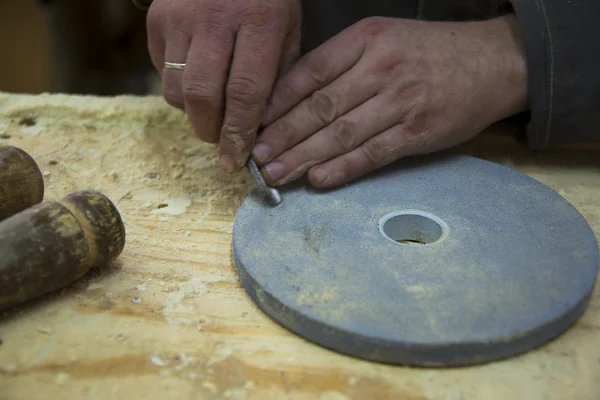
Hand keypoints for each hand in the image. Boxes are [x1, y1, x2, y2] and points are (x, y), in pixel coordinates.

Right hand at [146, 0, 300, 171]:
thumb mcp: (288, 31)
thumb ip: (277, 78)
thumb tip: (259, 129)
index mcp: (258, 21)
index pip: (244, 91)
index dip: (239, 132)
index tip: (237, 158)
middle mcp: (214, 19)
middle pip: (202, 95)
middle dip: (210, 130)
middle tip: (220, 142)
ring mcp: (179, 18)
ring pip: (176, 89)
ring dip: (193, 113)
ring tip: (211, 111)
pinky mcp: (156, 20)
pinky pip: (162, 72)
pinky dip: (179, 89)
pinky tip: (198, 80)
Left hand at [253, 14, 527, 187]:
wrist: (493, 62)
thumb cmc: (428, 51)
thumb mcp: (382, 39)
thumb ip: (341, 63)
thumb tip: (293, 97)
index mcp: (364, 40)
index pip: (308, 73)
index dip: (277, 102)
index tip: (254, 123)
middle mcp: (379, 69)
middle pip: (320, 107)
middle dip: (283, 135)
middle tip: (255, 157)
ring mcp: (400, 102)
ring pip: (342, 133)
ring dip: (304, 157)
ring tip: (276, 175)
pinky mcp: (417, 132)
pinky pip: (373, 153)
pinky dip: (344, 168)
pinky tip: (319, 180)